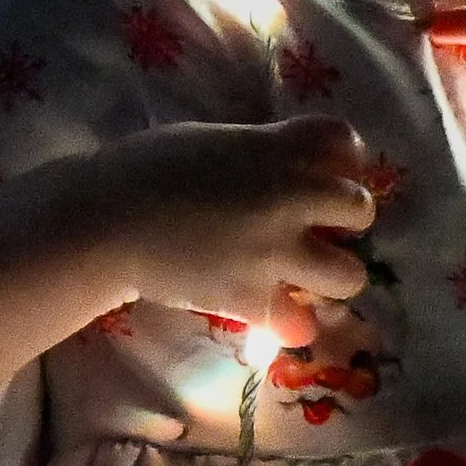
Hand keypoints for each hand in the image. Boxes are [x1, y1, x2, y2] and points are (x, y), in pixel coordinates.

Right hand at [94, 115, 376, 345]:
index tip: (331, 172)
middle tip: (319, 228)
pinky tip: (275, 316)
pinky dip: (290, 325)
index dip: (345, 158)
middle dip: (346, 219)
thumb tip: (288, 164)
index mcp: (277, 149)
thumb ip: (262, 151)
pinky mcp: (252, 297)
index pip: (345, 140)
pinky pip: (299, 325)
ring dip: (332, 275)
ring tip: (306, 276)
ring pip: (350, 274)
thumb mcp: (215, 140)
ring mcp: (275, 251)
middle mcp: (289, 197)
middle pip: (360, 207)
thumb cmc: (146, 168)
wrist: (105, 220)